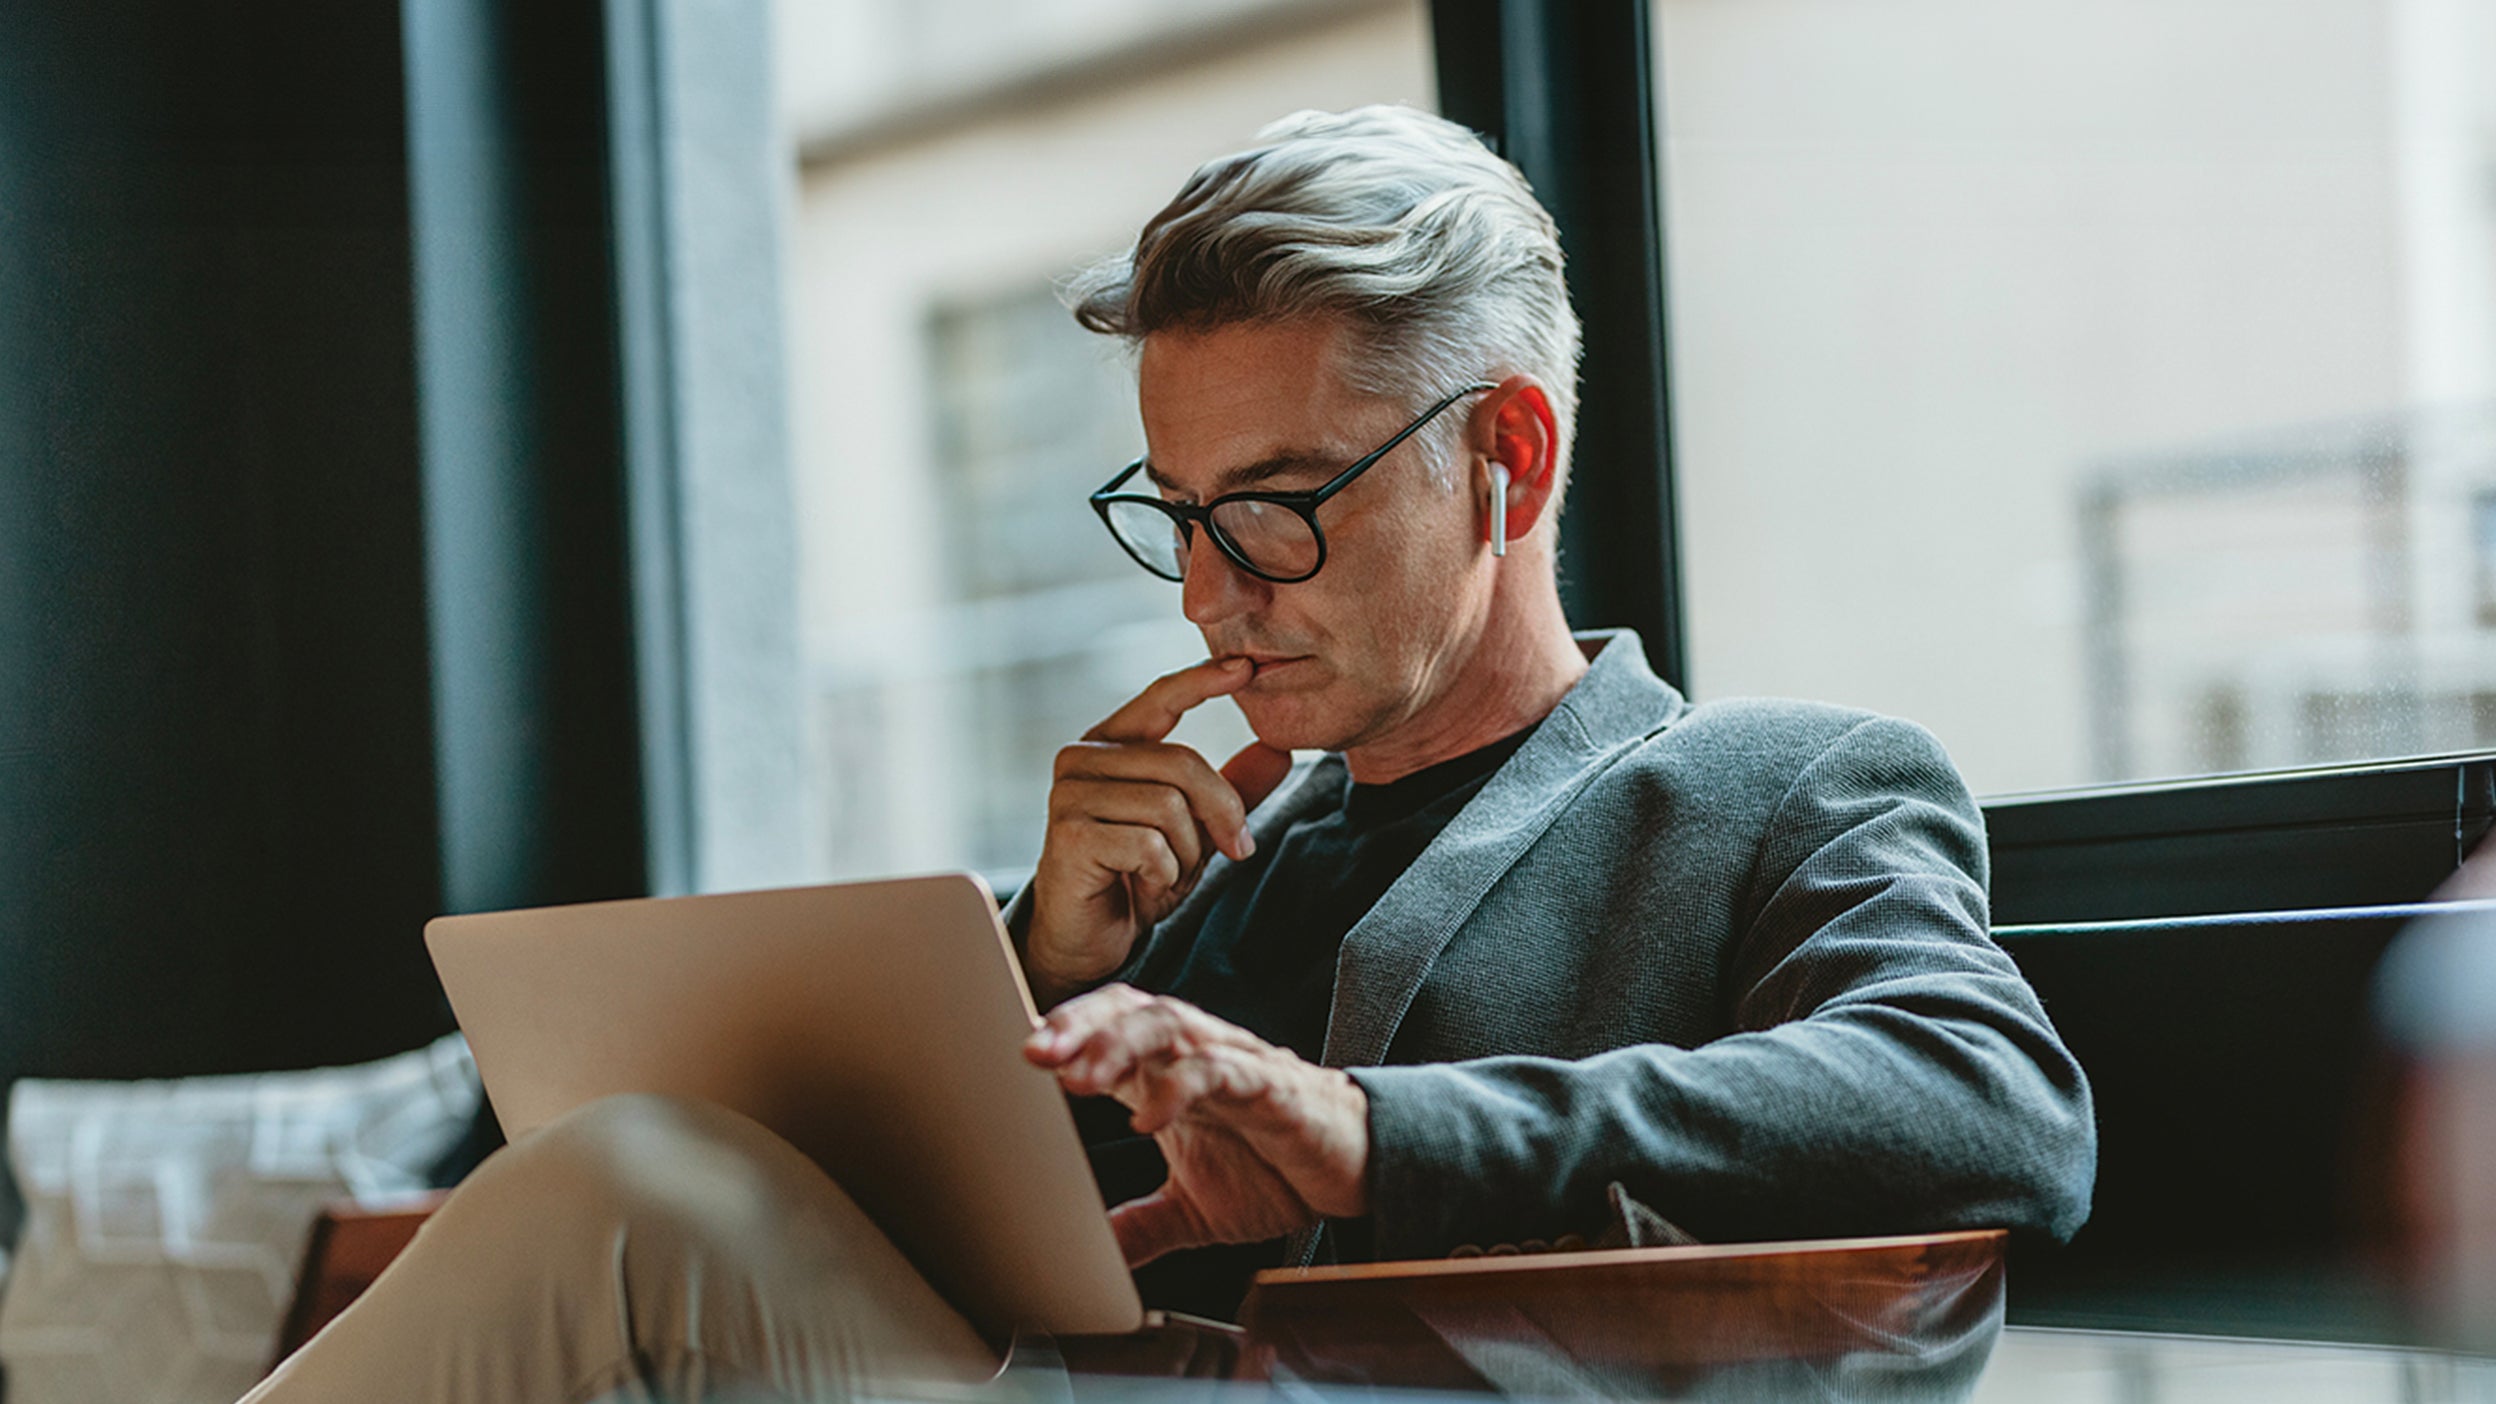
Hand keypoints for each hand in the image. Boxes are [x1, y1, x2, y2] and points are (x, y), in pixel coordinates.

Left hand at [1024, 985, 1369, 1266]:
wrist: (1361, 1170)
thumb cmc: (1277, 1170)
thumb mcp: (1193, 1210)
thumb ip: (1140, 1227)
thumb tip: (1087, 1261)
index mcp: (1168, 1073)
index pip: (1107, 1029)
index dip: (1063, 1034)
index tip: (1017, 1057)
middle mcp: (1196, 1055)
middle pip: (1130, 1010)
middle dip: (1079, 1025)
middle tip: (1033, 1052)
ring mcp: (1235, 1064)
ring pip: (1171, 1025)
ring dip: (1119, 1044)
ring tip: (1078, 1076)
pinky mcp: (1274, 1087)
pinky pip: (1223, 1070)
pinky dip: (1181, 1086)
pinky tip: (1148, 1116)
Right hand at [1025, 659, 1292, 1006]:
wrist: (1087, 941)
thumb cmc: (1134, 879)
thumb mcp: (1195, 830)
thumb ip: (1232, 790)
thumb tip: (1279, 750)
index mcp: (1111, 745)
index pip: (1161, 697)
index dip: (1203, 679)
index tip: (1246, 668)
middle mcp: (1082, 758)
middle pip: (1183, 762)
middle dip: (1221, 813)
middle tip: (1234, 850)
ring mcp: (1070, 794)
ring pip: (1169, 805)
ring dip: (1187, 853)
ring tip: (1167, 874)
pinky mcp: (1070, 833)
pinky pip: (1149, 844)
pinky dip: (1163, 874)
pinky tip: (1143, 886)